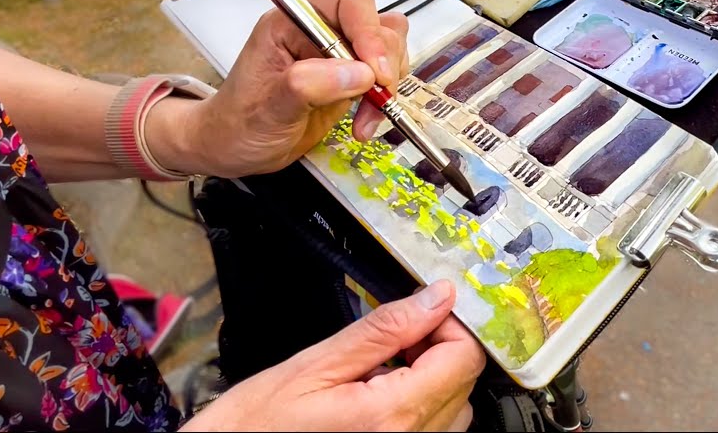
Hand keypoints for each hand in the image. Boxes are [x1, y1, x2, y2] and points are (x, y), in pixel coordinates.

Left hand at [156, 0, 409, 177]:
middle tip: (377, 95)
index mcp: (294, 21)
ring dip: (389, 83)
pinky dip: (384, 101)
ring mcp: (338, 54)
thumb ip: (310, 85)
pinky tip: (364, 125)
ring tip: (369, 115)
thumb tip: (361, 73)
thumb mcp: (269, 107)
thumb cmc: (238, 124)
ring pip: (389, 48)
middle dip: (384, 61)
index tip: (375, 71)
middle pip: (379, 23)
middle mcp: (321, 30)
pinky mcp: (349, 79)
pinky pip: (384, 78)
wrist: (233, 149)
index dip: (369, 30)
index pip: (350, 1)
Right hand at [182, 280, 485, 430]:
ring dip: (430, 383)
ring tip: (378, 375)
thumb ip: (384, 330)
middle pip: (463, 384)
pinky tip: (377, 401)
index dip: (448, 326)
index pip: (464, 358)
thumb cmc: (253, 427)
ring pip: (453, 412)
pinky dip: (418, 412)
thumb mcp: (314, 365)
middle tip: (388, 343)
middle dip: (436, 352)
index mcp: (393, 415)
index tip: (418, 315)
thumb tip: (436, 298)